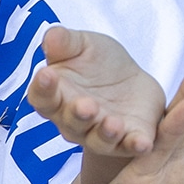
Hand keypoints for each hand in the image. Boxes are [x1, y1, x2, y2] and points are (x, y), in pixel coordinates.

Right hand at [28, 26, 166, 159]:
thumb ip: (65, 42)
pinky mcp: (128, 140)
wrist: (133, 80)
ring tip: (113, 123)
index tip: (46, 74)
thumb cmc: (98, 63)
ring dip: (104, 133)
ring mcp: (99, 134)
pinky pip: (129, 146)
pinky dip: (135, 146)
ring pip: (98, 139)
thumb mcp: (84, 45)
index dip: (43, 88)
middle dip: (78, 114)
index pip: (42, 98)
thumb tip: (50, 37)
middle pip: (71, 122)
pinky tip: (142, 143)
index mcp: (56, 97)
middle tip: (86, 105)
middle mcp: (73, 122)